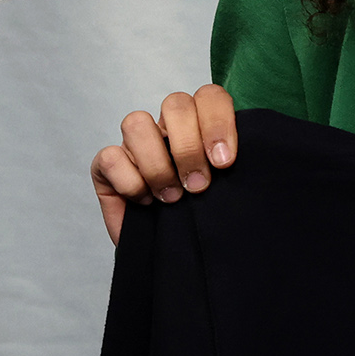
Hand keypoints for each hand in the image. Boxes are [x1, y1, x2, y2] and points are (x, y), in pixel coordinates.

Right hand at [90, 83, 237, 244]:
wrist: (174, 258)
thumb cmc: (202, 222)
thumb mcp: (227, 194)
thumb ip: (236, 171)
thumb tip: (246, 161)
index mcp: (201, 126)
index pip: (209, 97)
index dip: (217, 122)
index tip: (224, 163)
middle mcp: (167, 129)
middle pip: (175, 104)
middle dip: (188, 147)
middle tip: (199, 186)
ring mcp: (135, 145)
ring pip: (136, 122)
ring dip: (157, 163)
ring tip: (172, 197)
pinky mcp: (108, 167)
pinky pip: (109, 156)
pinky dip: (130, 181)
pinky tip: (146, 202)